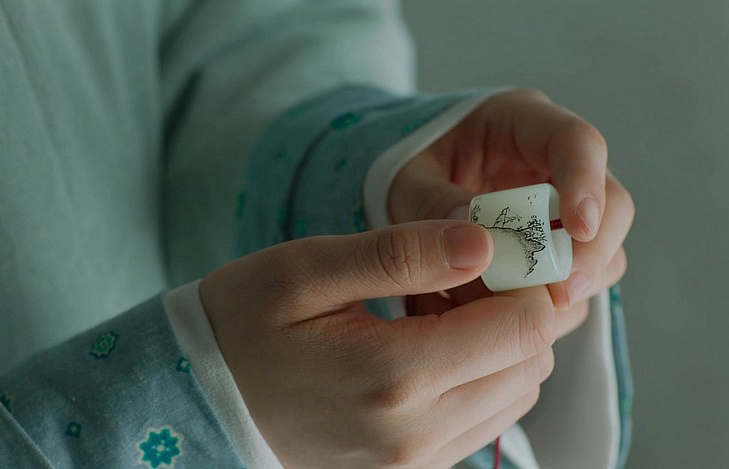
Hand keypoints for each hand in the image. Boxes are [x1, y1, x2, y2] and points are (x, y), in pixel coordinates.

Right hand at [201, 220, 555, 467]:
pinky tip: (432, 346)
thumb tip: (482, 241)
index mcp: (394, 375)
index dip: (525, 278)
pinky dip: (480, 377)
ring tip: (443, 308)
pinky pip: (483, 421)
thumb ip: (399, 254)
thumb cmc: (242, 327)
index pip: (524, 326)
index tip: (491, 247)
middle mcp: (416, 434)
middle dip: (519, 309)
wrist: (198, 402)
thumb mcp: (306, 271)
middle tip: (466, 273)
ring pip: (516, 395)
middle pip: (530, 363)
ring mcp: (415, 463)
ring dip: (502, 345)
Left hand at [389, 89, 634, 335]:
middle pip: (610, 202)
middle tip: (559, 293)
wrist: (406, 185)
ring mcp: (563, 206)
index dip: (586, 184)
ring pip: (602, 247)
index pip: (576, 141)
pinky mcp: (558, 245)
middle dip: (590, 252)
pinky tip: (515, 314)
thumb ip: (434, 205)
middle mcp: (555, 162)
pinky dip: (554, 298)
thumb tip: (480, 244)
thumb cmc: (407, 171)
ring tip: (526, 310)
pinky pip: (578, 276)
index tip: (581, 228)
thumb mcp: (405, 181)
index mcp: (519, 122)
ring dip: (574, 282)